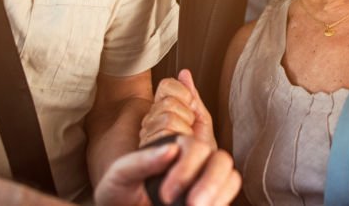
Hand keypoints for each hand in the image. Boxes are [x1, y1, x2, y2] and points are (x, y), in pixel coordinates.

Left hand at [94, 137, 240, 205]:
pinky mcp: (211, 200)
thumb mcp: (120, 177)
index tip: (166, 196)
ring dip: (218, 193)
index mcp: (175, 151)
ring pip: (231, 177)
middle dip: (210, 182)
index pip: (196, 148)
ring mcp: (205, 183)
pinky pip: (228, 198)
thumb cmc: (118, 196)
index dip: (187, 169)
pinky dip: (221, 202)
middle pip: (221, 160)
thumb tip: (171, 150)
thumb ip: (140, 162)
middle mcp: (195, 164)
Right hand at [140, 70, 215, 147]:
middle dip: (186, 115)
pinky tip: (178, 149)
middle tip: (189, 130)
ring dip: (183, 129)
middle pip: (167, 101)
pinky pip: (164, 134)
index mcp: (162, 111)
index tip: (191, 110)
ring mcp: (147, 136)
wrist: (195, 181)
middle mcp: (151, 122)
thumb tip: (184, 73)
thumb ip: (192, 97)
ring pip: (166, 117)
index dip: (184, 95)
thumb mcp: (200, 122)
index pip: (167, 85)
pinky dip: (177, 141)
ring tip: (184, 141)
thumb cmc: (199, 154)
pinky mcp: (147, 151)